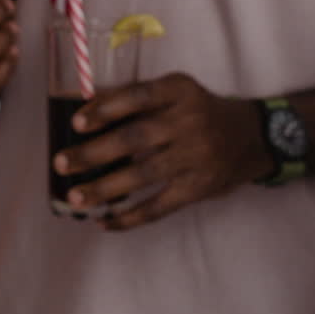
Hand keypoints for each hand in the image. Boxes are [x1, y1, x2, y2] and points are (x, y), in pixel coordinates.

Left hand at [55, 72, 267, 230]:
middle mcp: (189, 122)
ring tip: (75, 198)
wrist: (253, 136)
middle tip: (61, 163)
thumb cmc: (200, 111)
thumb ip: (137, 98)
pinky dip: (130, 217)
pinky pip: (160, 206)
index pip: (138, 97)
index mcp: (179, 91)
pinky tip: (105, 222)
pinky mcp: (199, 187)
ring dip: (104, 189)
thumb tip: (85, 108)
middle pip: (135, 138)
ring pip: (142, 175)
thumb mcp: (177, 92)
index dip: (107, 109)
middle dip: (93, 153)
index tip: (77, 123)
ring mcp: (196, 157)